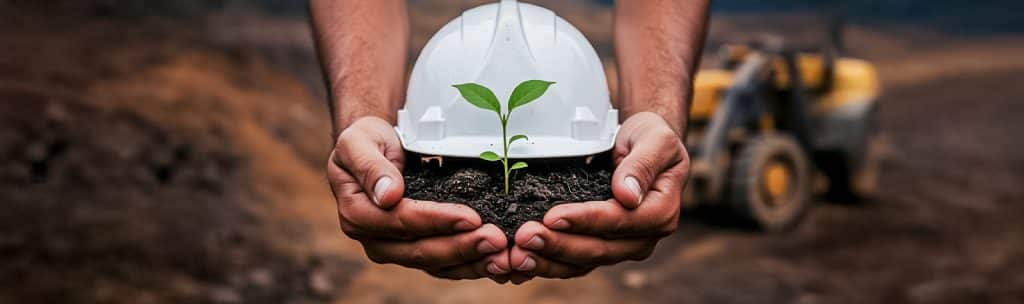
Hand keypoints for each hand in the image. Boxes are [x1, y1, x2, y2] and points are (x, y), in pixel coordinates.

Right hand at [327, 117, 511, 281]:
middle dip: (461, 246)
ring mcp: (395, 249)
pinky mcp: (415, 250)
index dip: (438, 221)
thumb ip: (370, 167)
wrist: (371, 149)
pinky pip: (444, 265)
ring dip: (470, 261)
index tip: (471, 217)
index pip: (402, 221)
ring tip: (501, 255)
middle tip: (496, 240)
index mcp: (358, 214)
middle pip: (421, 250)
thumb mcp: (358, 142)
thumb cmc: (365, 143)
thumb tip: (388, 196)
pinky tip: (494, 261)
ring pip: (436, 264)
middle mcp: (375, 239)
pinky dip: (470, 265)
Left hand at [508, 112, 688, 282]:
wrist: (644, 145)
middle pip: (598, 248)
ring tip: (517, 255)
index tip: (552, 216)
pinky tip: (520, 262)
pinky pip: (573, 263)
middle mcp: (641, 237)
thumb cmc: (650, 139)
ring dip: (547, 260)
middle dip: (558, 244)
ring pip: (582, 262)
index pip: (619, 221)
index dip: (585, 220)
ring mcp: (620, 246)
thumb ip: (642, 165)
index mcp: (660, 212)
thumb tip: (627, 195)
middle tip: (524, 237)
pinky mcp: (600, 248)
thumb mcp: (655, 139)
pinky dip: (547, 263)